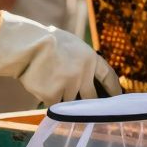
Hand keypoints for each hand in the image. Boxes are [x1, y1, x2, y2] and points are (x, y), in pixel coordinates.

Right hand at [0, 12, 122, 104]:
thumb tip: (85, 70)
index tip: (117, 97)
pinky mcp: (54, 95)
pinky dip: (48, 100)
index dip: (113, 88)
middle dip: (88, 102)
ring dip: (62, 97)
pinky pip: (54, 104)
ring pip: (70, 101)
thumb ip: (81, 59)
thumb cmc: (46, 40)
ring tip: (51, 85)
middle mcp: (84, 74)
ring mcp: (70, 86)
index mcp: (91, 59)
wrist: (29, 46)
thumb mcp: (72, 43)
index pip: (108, 76)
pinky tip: (41, 89)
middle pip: (91, 97)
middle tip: (85, 106)